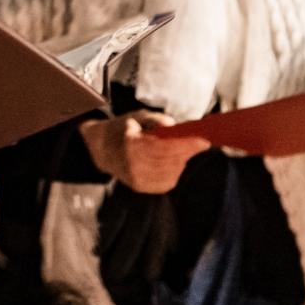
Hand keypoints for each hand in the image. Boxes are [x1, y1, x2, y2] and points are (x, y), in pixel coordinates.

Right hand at [79, 112, 208, 193]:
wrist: (101, 148)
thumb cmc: (123, 130)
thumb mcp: (137, 117)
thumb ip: (156, 120)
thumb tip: (174, 126)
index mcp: (131, 144)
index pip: (165, 147)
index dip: (186, 145)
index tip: (203, 141)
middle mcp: (133, 165)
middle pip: (171, 161)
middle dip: (188, 151)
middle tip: (200, 143)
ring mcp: (137, 179)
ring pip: (172, 172)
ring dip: (182, 161)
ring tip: (182, 150)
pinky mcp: (141, 187)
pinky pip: (167, 182)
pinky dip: (174, 172)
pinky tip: (173, 162)